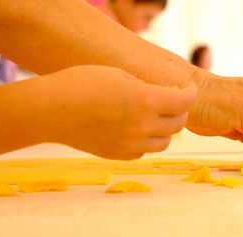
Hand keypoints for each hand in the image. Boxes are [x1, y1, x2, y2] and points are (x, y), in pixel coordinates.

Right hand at [42, 66, 197, 159]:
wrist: (52, 110)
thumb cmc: (81, 83)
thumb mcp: (119, 75)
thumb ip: (145, 88)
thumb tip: (161, 96)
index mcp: (145, 100)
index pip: (184, 102)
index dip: (191, 94)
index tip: (189, 90)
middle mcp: (142, 125)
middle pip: (177, 124)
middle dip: (181, 111)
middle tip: (176, 103)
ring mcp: (130, 143)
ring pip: (163, 143)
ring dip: (166, 130)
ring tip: (158, 118)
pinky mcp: (117, 154)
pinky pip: (143, 151)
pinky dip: (147, 141)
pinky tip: (138, 130)